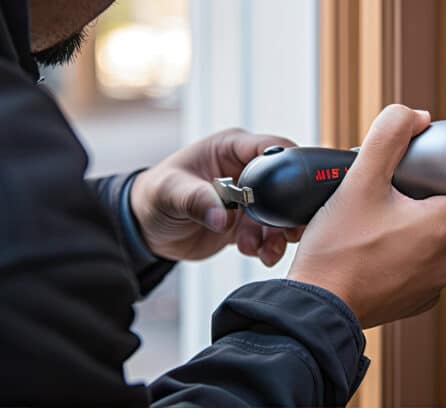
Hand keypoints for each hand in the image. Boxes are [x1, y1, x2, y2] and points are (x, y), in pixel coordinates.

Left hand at [130, 129, 304, 265]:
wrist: (147, 230)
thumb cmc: (154, 196)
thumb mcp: (171, 193)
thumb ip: (197, 200)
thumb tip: (223, 217)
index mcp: (231, 148)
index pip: (273, 147)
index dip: (291, 164)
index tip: (298, 188)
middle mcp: (245, 171)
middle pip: (286, 184)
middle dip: (289, 209)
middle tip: (288, 230)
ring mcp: (249, 198)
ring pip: (281, 214)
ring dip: (278, 234)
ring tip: (266, 250)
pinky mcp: (247, 224)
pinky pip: (269, 234)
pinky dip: (269, 246)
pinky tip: (258, 253)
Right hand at [287, 105, 445, 328]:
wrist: (318, 304)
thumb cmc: (338, 252)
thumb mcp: (360, 179)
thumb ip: (388, 137)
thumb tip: (413, 117)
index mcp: (443, 227)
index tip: (433, 173)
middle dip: (432, 201)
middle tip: (397, 194)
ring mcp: (432, 284)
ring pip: (438, 244)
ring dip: (419, 230)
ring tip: (382, 220)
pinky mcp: (415, 300)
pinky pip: (422, 269)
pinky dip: (406, 257)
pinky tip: (377, 248)